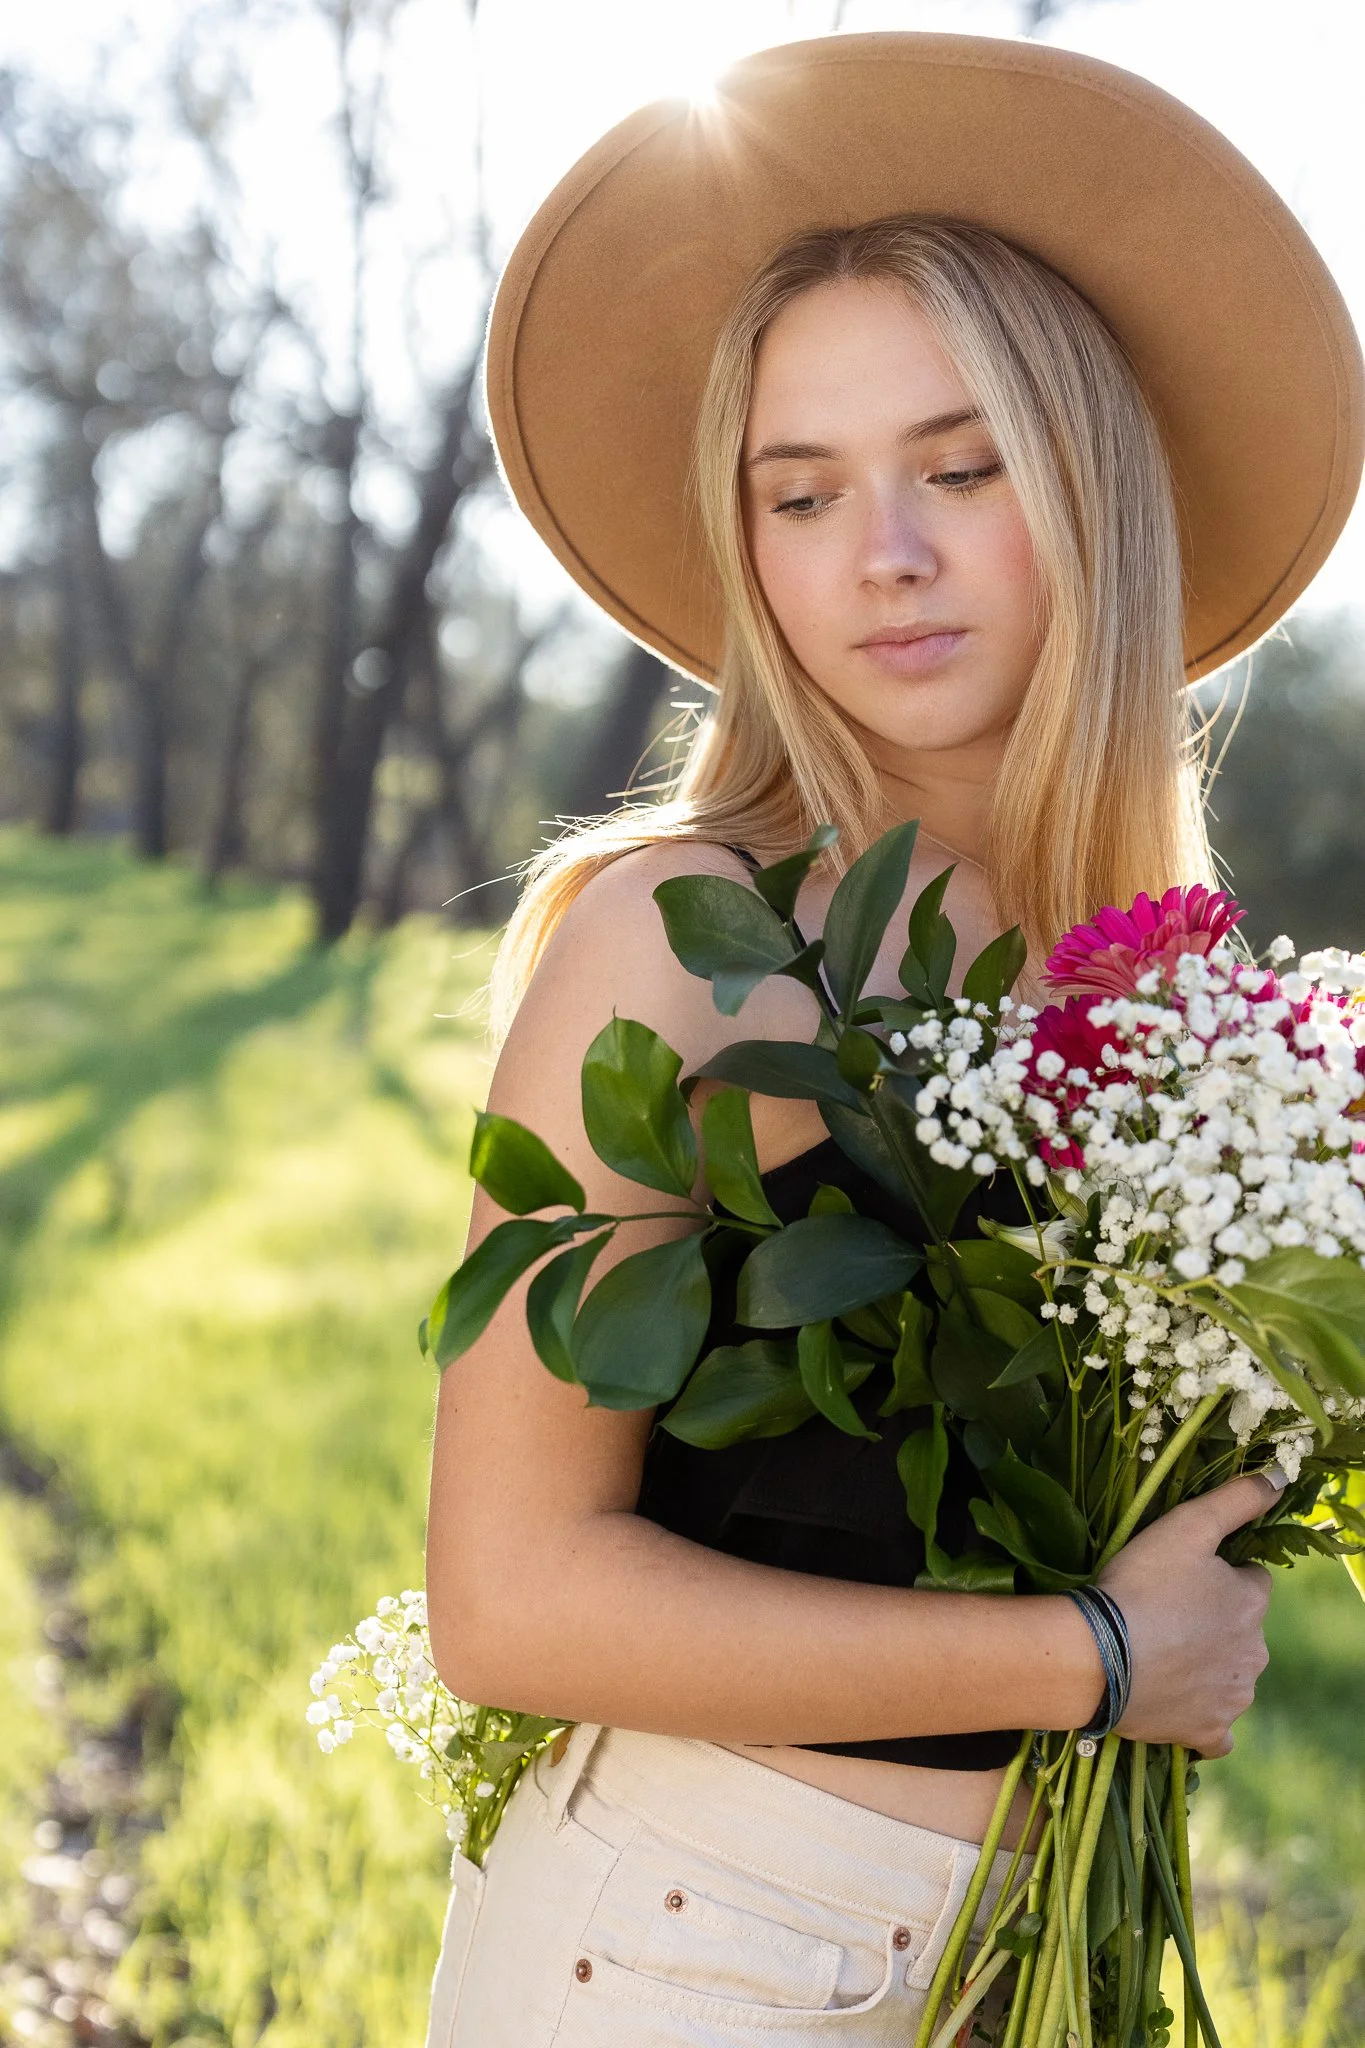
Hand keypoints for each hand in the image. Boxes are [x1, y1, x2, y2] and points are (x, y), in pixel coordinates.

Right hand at [1095, 1472, 1281, 1755]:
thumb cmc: (1140, 1584)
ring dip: (1206, 1666)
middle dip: (1214, 1622)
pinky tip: (1173, 1698)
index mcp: (1252, 1604)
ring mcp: (1233, 1698)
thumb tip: (1280, 1477)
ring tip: (1156, 1652)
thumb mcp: (1186, 1526)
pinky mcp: (1207, 1732)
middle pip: (1242, 1631)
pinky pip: (1215, 1728)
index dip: (1219, 1576)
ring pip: (1229, 1676)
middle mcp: (1255, 1654)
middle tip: (1163, 1612)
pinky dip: (1200, 1715)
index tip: (1182, 1577)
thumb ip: (1237, 1500)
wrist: (1097, 1657)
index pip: (1251, 1582)